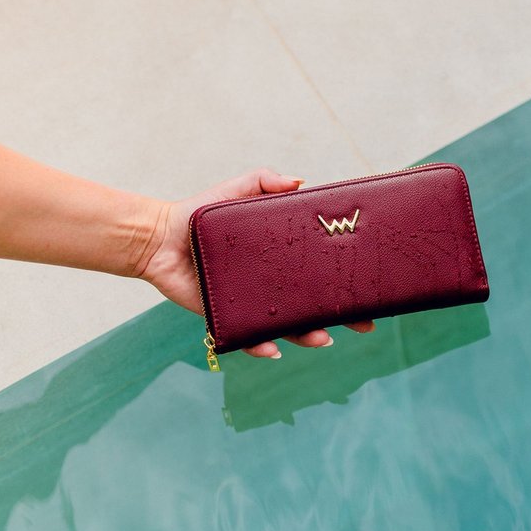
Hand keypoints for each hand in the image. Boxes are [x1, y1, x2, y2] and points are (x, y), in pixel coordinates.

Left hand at [136, 167, 374, 358]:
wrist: (159, 237)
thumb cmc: (199, 212)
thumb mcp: (238, 189)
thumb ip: (265, 180)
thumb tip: (301, 181)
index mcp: (282, 257)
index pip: (321, 271)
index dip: (346, 281)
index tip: (371, 289)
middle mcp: (273, 283)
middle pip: (314, 304)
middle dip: (341, 317)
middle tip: (364, 324)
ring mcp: (252, 302)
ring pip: (287, 327)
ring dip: (308, 335)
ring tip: (323, 338)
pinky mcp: (226, 317)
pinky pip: (247, 337)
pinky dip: (260, 346)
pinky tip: (272, 350)